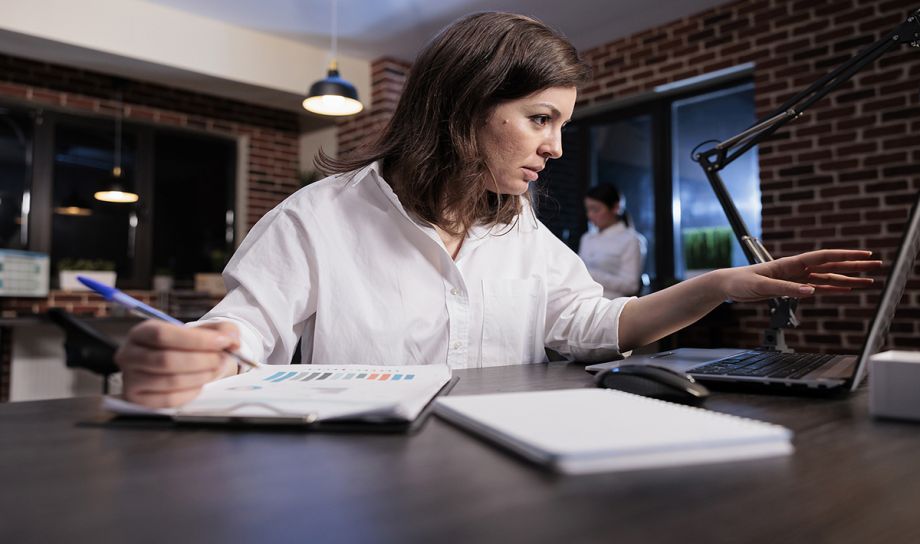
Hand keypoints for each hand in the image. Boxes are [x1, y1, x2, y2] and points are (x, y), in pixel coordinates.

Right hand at [114, 320, 240, 407]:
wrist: (179, 361)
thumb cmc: (190, 345)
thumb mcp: (206, 330)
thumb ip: (222, 330)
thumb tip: (232, 340)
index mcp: (142, 332)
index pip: (163, 335)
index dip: (196, 340)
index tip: (223, 342)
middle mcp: (129, 354)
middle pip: (166, 360)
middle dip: (201, 360)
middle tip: (223, 359)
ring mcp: (131, 379)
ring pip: (169, 381)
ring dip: (200, 376)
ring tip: (215, 370)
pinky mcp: (138, 399)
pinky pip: (168, 400)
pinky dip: (191, 392)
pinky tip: (201, 383)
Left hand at [717, 249, 881, 302]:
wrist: (729, 284)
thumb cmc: (741, 281)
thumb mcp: (761, 286)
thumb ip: (785, 289)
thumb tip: (810, 291)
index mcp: (790, 264)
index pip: (823, 258)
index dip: (844, 256)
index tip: (863, 255)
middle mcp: (797, 269)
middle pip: (831, 266)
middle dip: (854, 266)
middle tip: (876, 265)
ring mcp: (797, 278)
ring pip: (828, 278)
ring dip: (848, 279)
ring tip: (868, 281)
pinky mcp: (792, 287)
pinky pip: (818, 288)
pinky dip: (833, 289)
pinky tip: (846, 289)